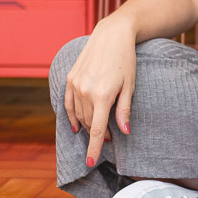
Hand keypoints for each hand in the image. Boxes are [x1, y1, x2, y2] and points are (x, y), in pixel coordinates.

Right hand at [63, 13, 136, 167]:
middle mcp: (85, 91)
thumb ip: (124, 110)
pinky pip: (68, 103)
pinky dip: (71, 115)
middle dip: (97, 133)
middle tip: (109, 136)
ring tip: (98, 127)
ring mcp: (75, 84)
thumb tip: (124, 132)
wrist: (112, 35)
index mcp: (102, 95)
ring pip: (78, 114)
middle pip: (88, 122)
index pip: (96, 129)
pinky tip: (76, 124)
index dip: (93, 148)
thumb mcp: (130, 85)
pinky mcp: (70, 78)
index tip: (90, 162)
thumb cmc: (126, 60)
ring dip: (87, 123)